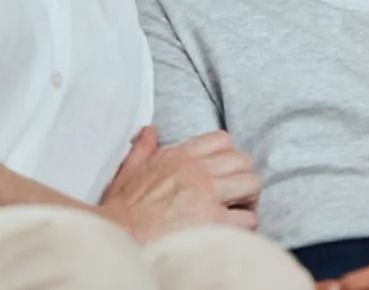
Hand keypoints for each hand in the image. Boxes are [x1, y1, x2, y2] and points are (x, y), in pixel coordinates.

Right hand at [100, 127, 261, 241]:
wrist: (116, 237)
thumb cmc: (120, 210)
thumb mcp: (128, 171)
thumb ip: (142, 149)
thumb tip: (149, 131)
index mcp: (179, 156)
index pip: (222, 140)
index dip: (230, 157)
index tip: (225, 174)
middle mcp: (197, 170)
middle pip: (243, 161)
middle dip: (244, 178)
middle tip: (237, 196)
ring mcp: (207, 195)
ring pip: (252, 184)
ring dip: (248, 200)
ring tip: (238, 213)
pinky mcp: (213, 221)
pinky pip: (247, 218)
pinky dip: (245, 226)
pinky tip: (232, 233)